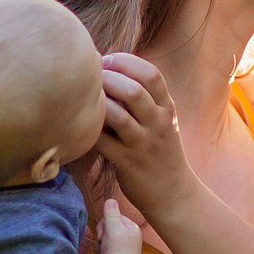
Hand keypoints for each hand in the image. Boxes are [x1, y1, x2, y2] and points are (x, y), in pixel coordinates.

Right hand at [95, 199, 142, 253]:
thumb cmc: (119, 249)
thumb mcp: (114, 227)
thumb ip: (111, 213)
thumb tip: (110, 200)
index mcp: (132, 229)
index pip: (113, 218)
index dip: (105, 224)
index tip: (105, 232)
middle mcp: (128, 240)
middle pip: (106, 230)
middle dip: (101, 237)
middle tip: (103, 243)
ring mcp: (121, 251)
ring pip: (101, 242)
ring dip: (99, 247)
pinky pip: (100, 253)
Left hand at [97, 53, 197, 223]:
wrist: (174, 193)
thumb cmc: (160, 152)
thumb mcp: (163, 121)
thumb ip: (145, 98)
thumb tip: (110, 69)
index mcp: (166, 108)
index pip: (151, 74)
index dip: (125, 62)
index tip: (107, 60)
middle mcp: (158, 123)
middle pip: (133, 90)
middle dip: (107, 78)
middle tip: (89, 77)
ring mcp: (143, 144)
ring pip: (118, 115)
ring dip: (97, 103)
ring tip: (83, 98)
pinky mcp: (127, 163)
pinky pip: (102, 141)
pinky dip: (89, 129)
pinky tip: (79, 123)